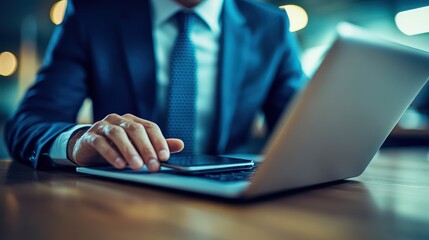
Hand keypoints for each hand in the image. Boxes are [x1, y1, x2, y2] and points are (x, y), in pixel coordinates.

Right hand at [67, 113, 183, 171]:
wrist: (86, 149)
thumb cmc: (115, 148)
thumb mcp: (137, 147)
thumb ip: (156, 145)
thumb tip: (180, 145)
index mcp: (132, 120)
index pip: (150, 127)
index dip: (159, 141)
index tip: (165, 157)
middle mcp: (118, 120)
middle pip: (136, 130)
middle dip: (146, 149)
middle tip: (153, 166)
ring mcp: (103, 126)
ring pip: (118, 134)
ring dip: (129, 150)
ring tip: (136, 166)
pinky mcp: (89, 136)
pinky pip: (101, 142)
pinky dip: (111, 153)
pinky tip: (119, 164)